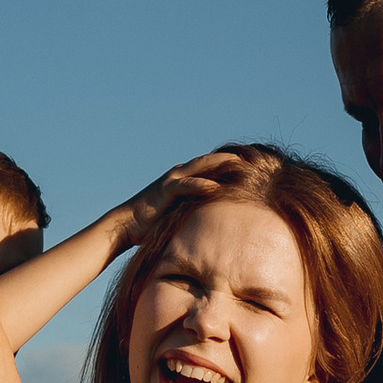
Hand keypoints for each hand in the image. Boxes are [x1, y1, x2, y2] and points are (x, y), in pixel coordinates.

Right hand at [113, 149, 256, 244]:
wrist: (126, 224)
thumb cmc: (153, 223)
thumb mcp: (180, 214)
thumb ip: (196, 211)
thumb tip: (215, 222)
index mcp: (185, 178)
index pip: (212, 167)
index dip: (232, 164)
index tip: (254, 165)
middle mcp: (180, 174)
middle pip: (212, 161)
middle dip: (233, 158)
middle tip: (256, 158)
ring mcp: (173, 180)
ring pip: (202, 167)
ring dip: (222, 164)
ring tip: (243, 165)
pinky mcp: (165, 190)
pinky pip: (187, 185)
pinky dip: (202, 184)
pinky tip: (216, 187)